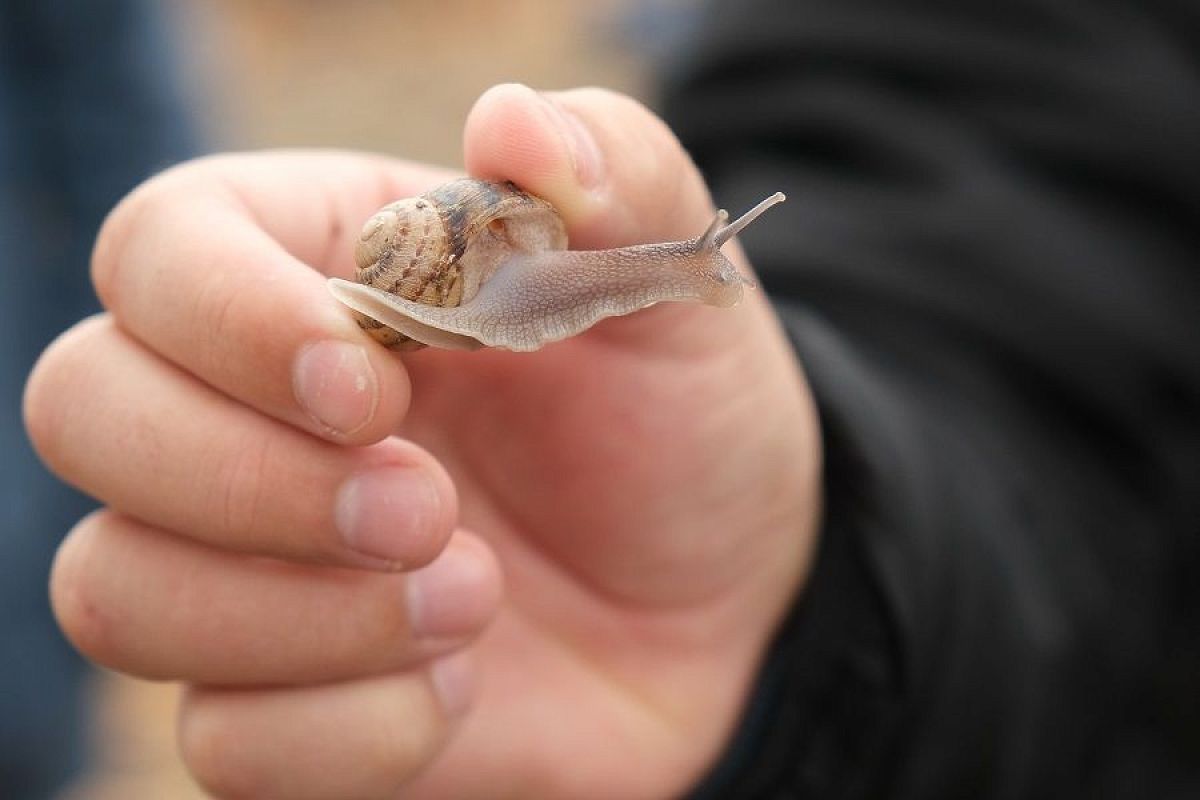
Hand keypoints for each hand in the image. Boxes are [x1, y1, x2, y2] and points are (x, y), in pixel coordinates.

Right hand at [25, 84, 820, 798]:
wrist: (727, 597)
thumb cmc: (685, 425)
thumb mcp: (680, 291)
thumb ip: (619, 177)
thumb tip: (512, 121)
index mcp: (325, 276)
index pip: (157, 250)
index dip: (225, 316)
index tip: (369, 386)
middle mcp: (252, 414)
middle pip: (85, 411)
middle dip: (248, 477)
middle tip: (427, 507)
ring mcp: (250, 568)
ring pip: (115, 593)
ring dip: (303, 617)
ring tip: (474, 595)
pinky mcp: (280, 703)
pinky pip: (221, 742)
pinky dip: (353, 731)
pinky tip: (461, 682)